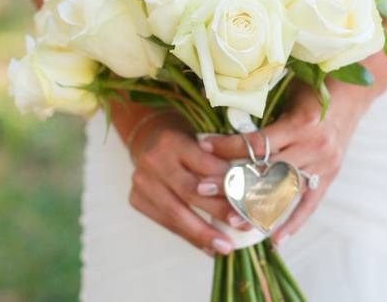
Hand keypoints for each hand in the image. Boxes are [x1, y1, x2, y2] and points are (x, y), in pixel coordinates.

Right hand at [128, 113, 247, 254]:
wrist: (149, 141)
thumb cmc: (186, 142)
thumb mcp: (202, 140)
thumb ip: (220, 158)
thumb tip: (250, 188)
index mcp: (172, 140)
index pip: (205, 165)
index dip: (227, 184)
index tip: (250, 200)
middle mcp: (153, 160)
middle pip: (190, 191)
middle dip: (218, 212)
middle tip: (242, 226)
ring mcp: (141, 181)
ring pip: (175, 213)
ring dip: (203, 233)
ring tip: (225, 247)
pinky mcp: (135, 198)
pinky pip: (166, 223)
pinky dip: (188, 236)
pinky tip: (207, 246)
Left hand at [199, 58, 386, 245]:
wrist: (353, 93)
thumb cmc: (314, 86)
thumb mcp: (287, 92)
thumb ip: (262, 111)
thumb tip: (221, 120)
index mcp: (301, 123)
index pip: (257, 142)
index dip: (227, 146)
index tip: (202, 146)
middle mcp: (314, 146)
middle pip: (266, 171)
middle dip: (232, 181)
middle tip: (201, 189)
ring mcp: (324, 164)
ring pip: (283, 191)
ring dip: (256, 207)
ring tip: (230, 221)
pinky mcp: (330, 175)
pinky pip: (309, 204)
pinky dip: (293, 223)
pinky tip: (275, 239)